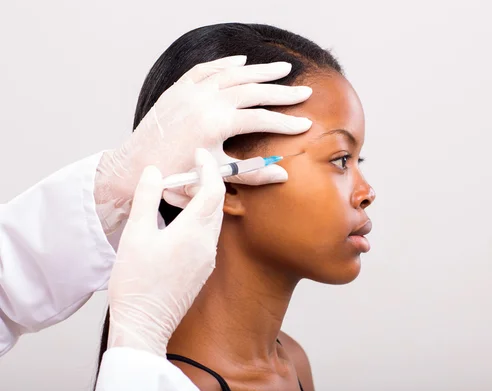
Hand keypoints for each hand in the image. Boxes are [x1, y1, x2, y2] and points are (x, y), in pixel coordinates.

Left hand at [94, 55, 311, 232]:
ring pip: (233, 74)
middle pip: (253, 90)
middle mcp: (206, 101)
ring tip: (282, 68)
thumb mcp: (214, 176)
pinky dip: (226, 63)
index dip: (286, 122)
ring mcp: (192, 92)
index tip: (306, 124)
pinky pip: (207, 69)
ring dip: (259, 70)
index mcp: (216, 123)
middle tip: (303, 91)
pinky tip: (241, 61)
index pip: (262, 118)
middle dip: (281, 91)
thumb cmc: (174, 174)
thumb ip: (251, 173)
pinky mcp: (179, 89)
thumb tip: (283, 174)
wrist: (135, 166)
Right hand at [106, 149, 223, 356]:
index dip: (208, 167)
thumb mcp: (136, 234)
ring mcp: (207, 259)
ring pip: (213, 220)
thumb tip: (155, 171)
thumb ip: (147, 198)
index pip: (213, 189)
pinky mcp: (202, 270)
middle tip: (186, 170)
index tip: (199, 153)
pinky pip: (208, 236)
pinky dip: (199, 220)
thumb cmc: (136, 282)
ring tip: (179, 192)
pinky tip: (179, 221)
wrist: (144, 324)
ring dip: (202, 202)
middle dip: (206, 182)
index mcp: (194, 232)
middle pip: (217, 203)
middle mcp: (208, 244)